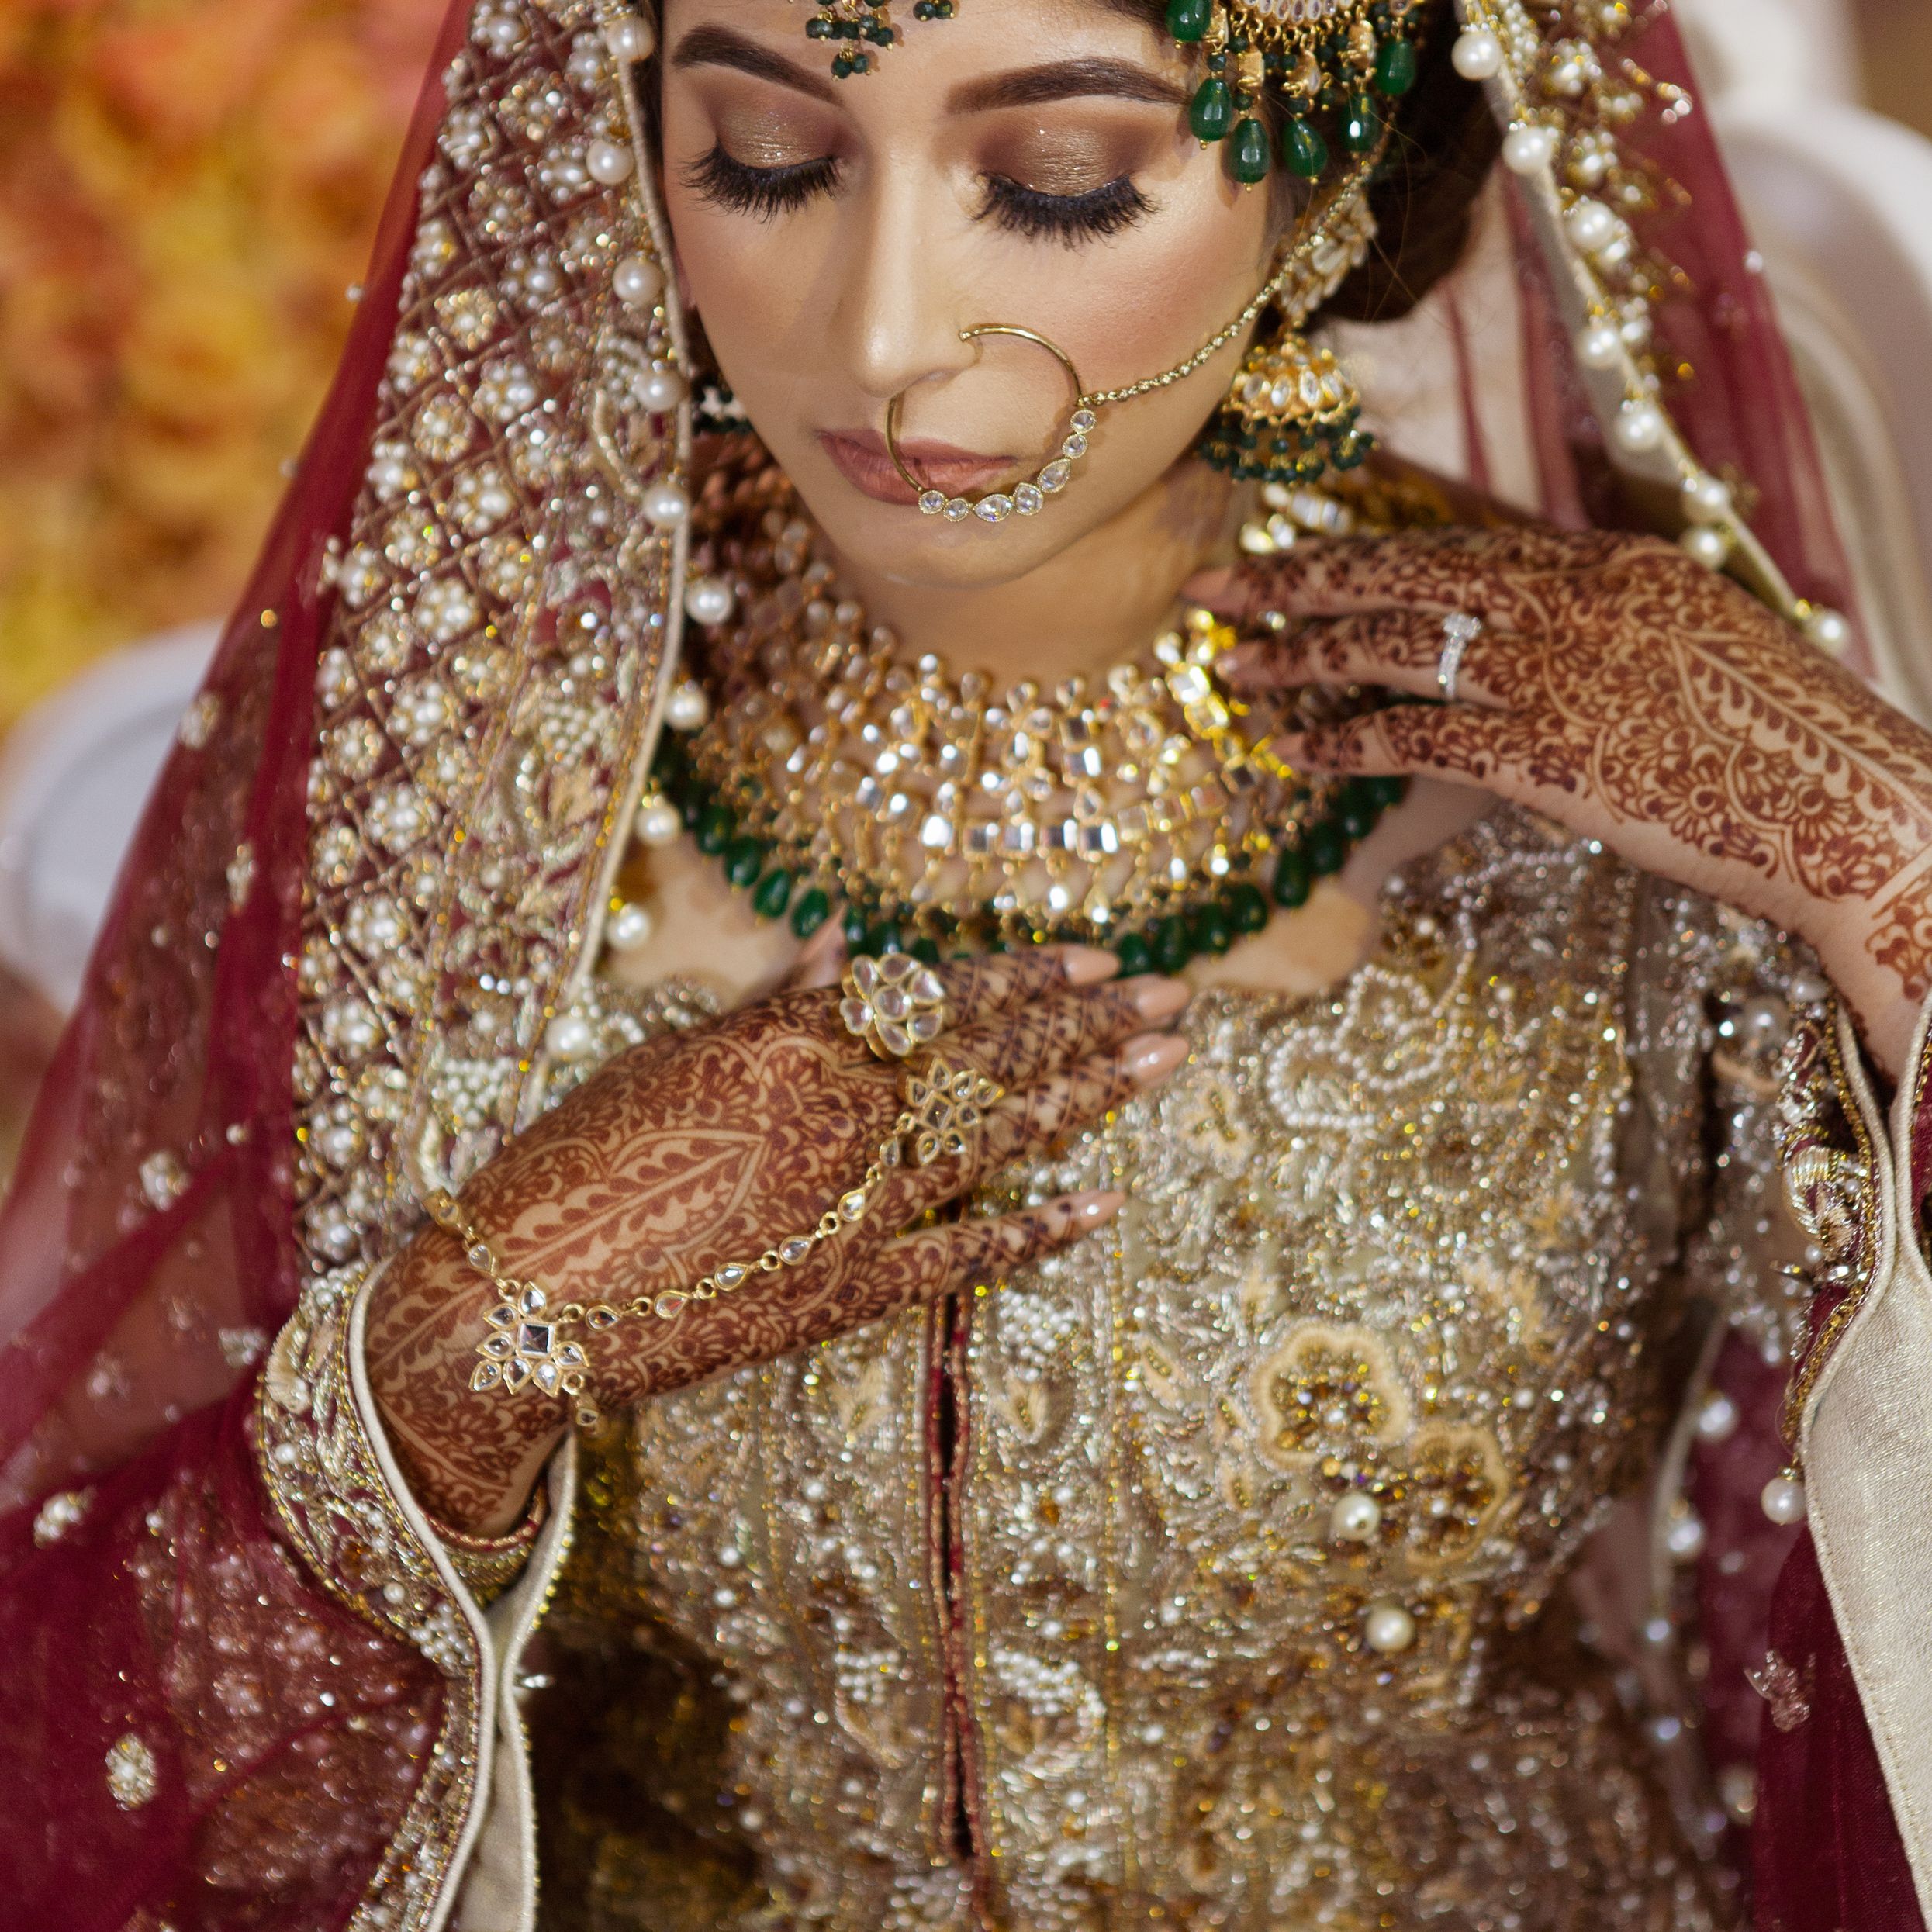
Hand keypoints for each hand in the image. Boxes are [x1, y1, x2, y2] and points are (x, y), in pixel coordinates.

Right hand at [368, 949, 1189, 1531]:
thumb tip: (837, 944)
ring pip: (1001, 1135)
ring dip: (1092, 1094)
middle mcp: (844, 1113)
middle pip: (994, 1056)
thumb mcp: (664, 1058)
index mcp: (794, 1045)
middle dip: (1091, 1021)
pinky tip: (1104, 1204)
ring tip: (1169, 1058)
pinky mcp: (850, 1291)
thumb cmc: (576, 1158)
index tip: (1100, 957)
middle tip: (1176, 995)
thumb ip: (766, 1006)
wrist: (522, 1295)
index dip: (1028, 975)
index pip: (941, 996)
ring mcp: (856, 1206)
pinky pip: (966, 1255)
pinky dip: (1037, 1229)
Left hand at [1193, 527, 1931, 1075]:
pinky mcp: (1546, 754)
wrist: (1843, 808)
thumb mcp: (1696, 650)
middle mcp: (1575, 602)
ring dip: (1300, 657)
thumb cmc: (1778, 744)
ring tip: (1230, 664)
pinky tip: (1294, 753)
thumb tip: (1531, 642)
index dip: (1372, 550)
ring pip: (1394, 647)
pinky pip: (1417, 738)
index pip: (1464, 546)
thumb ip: (1607, 631)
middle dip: (1300, 577)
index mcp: (1614, 568)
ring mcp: (1558, 673)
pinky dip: (1348, 743)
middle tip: (1216, 584)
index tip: (1305, 550)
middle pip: (1405, 574)